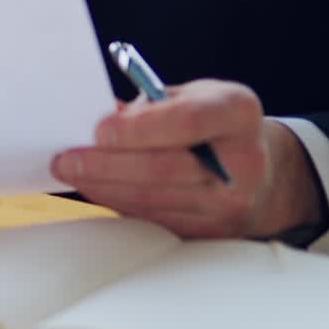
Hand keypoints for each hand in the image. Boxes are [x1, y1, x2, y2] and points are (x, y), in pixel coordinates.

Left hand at [49, 79, 324, 240]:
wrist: (261, 172)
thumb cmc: (212, 123)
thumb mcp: (193, 96)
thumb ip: (151, 104)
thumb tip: (96, 115)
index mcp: (237, 113)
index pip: (188, 121)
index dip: (141, 128)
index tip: (98, 130)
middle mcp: (243, 162)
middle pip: (166, 168)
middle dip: (109, 164)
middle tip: (67, 157)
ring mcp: (231, 204)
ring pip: (156, 199)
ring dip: (105, 187)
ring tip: (70, 171)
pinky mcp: (213, 232)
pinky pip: (155, 219)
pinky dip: (119, 203)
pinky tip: (94, 188)